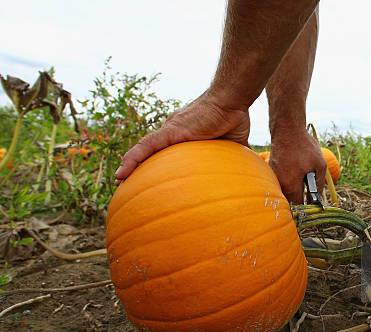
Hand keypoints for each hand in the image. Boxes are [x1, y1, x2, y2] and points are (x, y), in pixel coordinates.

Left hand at [115, 92, 249, 181]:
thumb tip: (245, 175)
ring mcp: (170, 131)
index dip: (154, 166)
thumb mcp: (232, 146)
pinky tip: (121, 174)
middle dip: (138, 169)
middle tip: (127, 187)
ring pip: (143, 150)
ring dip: (130, 166)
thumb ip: (232, 159)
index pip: (165, 154)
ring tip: (118, 182)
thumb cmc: (234, 118)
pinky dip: (132, 159)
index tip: (147, 182)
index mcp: (185, 137)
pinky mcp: (170, 131)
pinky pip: (146, 146)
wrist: (232, 101)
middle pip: (150, 153)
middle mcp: (173, 133)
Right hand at [269, 128, 326, 203]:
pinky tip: (294, 167)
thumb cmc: (305, 147)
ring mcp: (273, 176)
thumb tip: (318, 197)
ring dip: (293, 186)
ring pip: (285, 189)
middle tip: (309, 184)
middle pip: (290, 198)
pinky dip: (288, 178)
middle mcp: (279, 183)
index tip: (313, 199)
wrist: (288, 130)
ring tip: (302, 172)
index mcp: (290, 184)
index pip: (299, 204)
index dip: (308, 204)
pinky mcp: (271, 169)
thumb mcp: (320, 165)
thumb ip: (319, 184)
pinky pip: (281, 180)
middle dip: (300, 195)